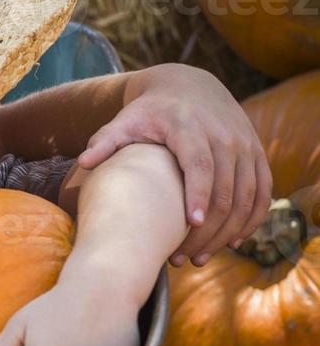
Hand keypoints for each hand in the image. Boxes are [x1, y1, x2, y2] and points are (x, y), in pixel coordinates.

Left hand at [77, 64, 270, 267]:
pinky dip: (252, 219)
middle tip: (182, 257)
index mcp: (190, 127)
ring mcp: (245, 145)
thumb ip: (106, 141)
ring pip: (247, 195)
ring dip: (227, 231)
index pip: (199, 163)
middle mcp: (224, 135)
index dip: (198, 194)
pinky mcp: (257, 155)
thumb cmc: (150, 112)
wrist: (189, 87)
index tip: (190, 225)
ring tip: (199, 258)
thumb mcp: (126, 120)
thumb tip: (83, 161)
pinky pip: (262, 192)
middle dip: (207, 228)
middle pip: (225, 187)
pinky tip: (231, 243)